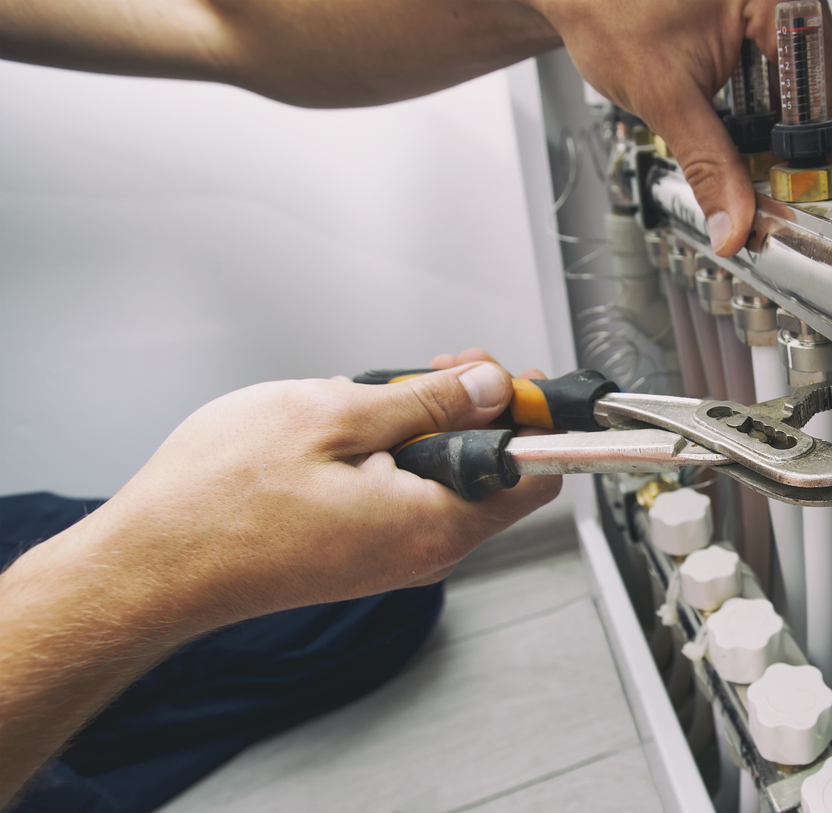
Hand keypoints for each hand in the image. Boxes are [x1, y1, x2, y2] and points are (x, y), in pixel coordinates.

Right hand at [41, 350, 560, 636]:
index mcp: (433, 524)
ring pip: (440, 476)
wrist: (150, 565)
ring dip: (421, 426)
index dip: (531, 415)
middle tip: (439, 369)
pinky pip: (401, 493)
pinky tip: (348, 431)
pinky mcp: (360, 552)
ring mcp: (390, 556)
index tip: (511, 376)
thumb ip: (429, 402)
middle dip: (472, 409)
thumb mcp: (335, 417)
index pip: (534, 473)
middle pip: (489, 470)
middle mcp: (423, 551)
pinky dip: (390, 452)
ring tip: (372, 397)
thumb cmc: (221, 500)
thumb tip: (491, 388)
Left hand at [528, 0, 831, 256]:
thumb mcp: (665, 97)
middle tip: (778, 198)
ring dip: (777, 136)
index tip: (804, 198)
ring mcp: (770, 9)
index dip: (816, 151)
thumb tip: (735, 224)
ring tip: (759, 177)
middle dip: (793, 149)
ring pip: (794, 91)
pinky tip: (745, 144)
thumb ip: (707, 164)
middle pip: (815, 92)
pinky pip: (772, 78)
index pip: (824, 88)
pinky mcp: (753, 22)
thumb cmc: (608, 10)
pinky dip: (759, 116)